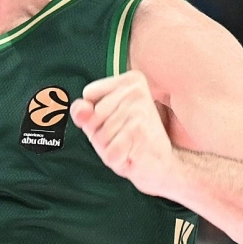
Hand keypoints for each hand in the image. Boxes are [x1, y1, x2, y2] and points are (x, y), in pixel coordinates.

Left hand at [70, 70, 176, 197]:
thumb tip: (81, 110)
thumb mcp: (100, 121)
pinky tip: (132, 154)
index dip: (94, 114)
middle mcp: (137, 91)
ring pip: (100, 137)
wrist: (161, 163)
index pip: (89, 93)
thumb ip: (84, 111)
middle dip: (100, 134)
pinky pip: (109, 153)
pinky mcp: (140, 133)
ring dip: (109, 148)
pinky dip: (116, 160)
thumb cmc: (128, 139)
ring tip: (128, 145)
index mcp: (130, 79)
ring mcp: (139, 111)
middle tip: (123, 136)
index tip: (116, 119)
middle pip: (92, 116)